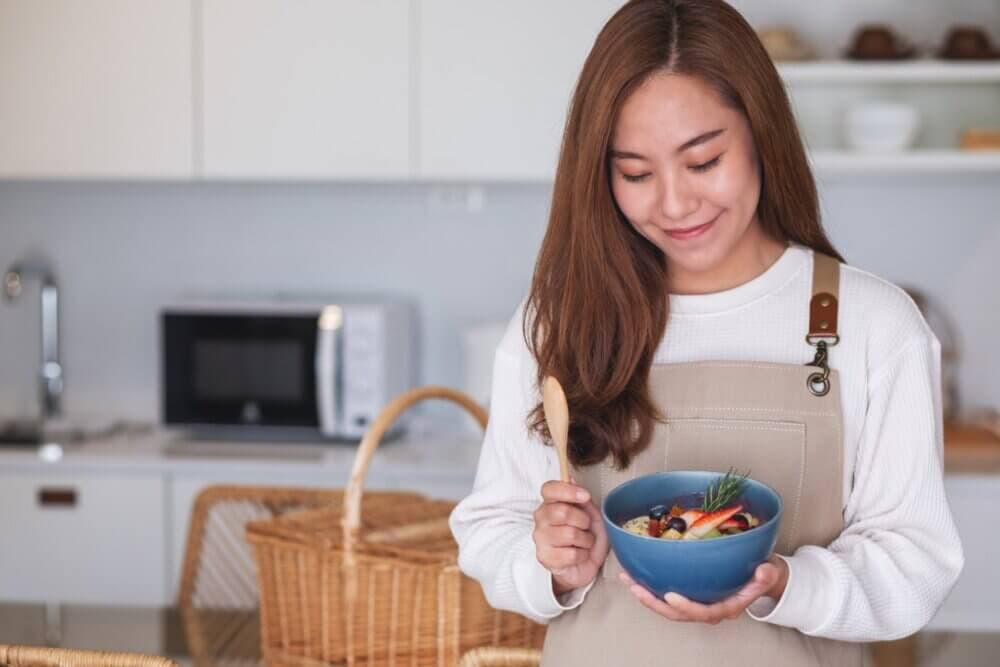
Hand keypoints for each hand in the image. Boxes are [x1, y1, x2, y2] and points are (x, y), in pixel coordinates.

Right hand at [533, 478, 609, 595]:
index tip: (585, 496)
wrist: (583, 566)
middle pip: (562, 511)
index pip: (549, 489)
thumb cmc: (586, 538)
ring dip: (585, 540)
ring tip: (583, 543)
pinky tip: (578, 555)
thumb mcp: (591, 515)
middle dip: (583, 520)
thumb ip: (583, 499)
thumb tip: (572, 478)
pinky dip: (582, 555)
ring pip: (570, 534)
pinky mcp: (545, 557)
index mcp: (550, 503)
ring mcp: (540, 538)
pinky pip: (571, 554)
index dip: (568, 491)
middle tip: (586, 527)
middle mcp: (541, 518)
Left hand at [619, 556, 788, 623]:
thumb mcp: (769, 573)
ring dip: (646, 595)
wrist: (762, 576)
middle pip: (679, 613)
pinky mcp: (690, 593)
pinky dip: (650, 586)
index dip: (687, 607)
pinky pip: (668, 594)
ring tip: (628, 579)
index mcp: (727, 607)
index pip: (706, 612)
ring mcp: (698, 602)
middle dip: (654, 603)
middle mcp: (710, 608)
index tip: (671, 596)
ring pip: (669, 606)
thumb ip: (765, 575)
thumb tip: (764, 571)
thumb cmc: (763, 574)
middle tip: (636, 588)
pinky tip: (635, 573)